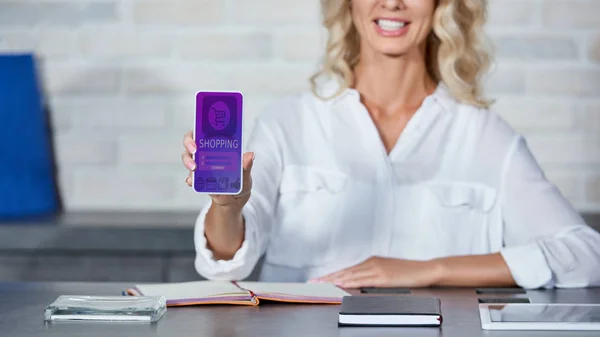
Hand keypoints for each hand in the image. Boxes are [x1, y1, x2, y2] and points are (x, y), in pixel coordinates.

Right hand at [181, 130, 254, 208]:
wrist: (235, 199)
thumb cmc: (240, 181)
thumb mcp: (245, 173)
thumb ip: (247, 166)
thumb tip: (250, 155)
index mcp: (218, 146)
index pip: (205, 132)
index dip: (200, 130)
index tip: (200, 135)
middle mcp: (206, 153)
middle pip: (191, 143)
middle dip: (189, 144)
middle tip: (194, 151)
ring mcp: (200, 166)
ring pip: (187, 158)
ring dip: (188, 161)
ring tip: (194, 169)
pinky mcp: (197, 180)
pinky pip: (190, 177)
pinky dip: (190, 179)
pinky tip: (192, 181)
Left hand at [310, 257, 442, 288]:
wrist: (425, 270)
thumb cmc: (409, 273)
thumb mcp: (387, 273)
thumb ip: (373, 277)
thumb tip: (359, 284)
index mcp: (371, 262)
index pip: (347, 269)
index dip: (332, 275)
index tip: (319, 279)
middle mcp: (371, 263)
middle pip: (345, 271)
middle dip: (328, 277)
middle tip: (313, 282)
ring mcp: (376, 268)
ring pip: (350, 275)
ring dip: (334, 280)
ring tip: (322, 284)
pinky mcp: (383, 276)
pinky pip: (362, 279)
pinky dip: (350, 281)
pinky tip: (341, 284)